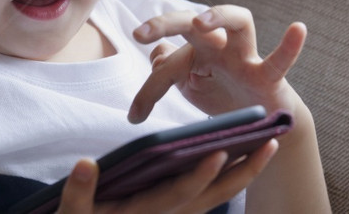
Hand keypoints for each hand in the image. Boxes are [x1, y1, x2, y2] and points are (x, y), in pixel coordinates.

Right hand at [56, 140, 278, 213]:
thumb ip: (78, 193)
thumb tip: (84, 163)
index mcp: (146, 213)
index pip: (179, 194)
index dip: (199, 176)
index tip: (218, 153)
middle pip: (214, 195)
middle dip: (243, 171)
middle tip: (270, 143)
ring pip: (219, 194)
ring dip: (245, 171)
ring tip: (268, 142)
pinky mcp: (180, 208)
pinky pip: (213, 193)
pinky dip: (231, 175)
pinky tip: (244, 152)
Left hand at [127, 6, 306, 122]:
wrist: (260, 126)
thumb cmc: (223, 97)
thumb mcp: (190, 87)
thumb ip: (169, 71)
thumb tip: (154, 53)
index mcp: (196, 52)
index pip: (168, 61)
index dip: (149, 89)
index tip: (135, 116)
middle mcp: (219, 46)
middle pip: (193, 22)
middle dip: (166, 23)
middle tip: (140, 33)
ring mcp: (245, 57)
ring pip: (239, 22)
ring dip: (220, 16)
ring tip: (200, 22)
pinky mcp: (269, 76)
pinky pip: (279, 59)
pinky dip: (290, 46)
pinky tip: (297, 28)